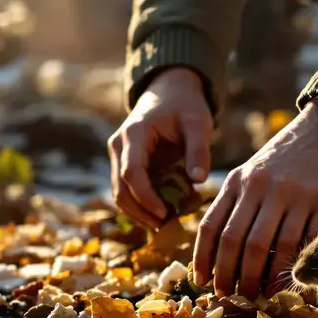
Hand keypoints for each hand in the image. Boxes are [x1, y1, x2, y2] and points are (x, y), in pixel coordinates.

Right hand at [109, 67, 212, 228]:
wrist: (169, 91)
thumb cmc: (185, 106)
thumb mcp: (198, 123)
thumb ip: (198, 151)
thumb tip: (199, 181)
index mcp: (135, 133)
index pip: (132, 172)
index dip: (145, 197)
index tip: (164, 213)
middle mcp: (119, 145)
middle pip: (120, 188)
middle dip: (140, 211)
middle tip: (165, 226)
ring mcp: (118, 155)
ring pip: (119, 192)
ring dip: (138, 212)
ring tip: (163, 223)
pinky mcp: (124, 162)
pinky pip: (127, 189)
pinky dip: (140, 204)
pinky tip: (160, 213)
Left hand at [193, 100, 317, 297]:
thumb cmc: (286, 159)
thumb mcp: (252, 171)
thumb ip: (235, 201)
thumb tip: (216, 248)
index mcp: (238, 181)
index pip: (211, 225)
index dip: (203, 258)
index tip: (202, 280)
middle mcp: (260, 187)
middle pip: (236, 240)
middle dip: (229, 274)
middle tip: (231, 295)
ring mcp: (292, 194)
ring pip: (268, 246)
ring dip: (261, 277)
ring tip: (259, 294)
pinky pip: (303, 241)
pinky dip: (294, 266)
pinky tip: (288, 280)